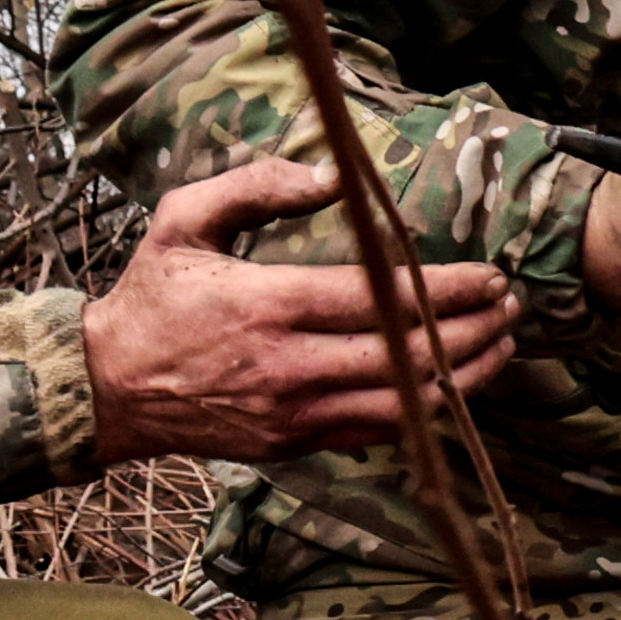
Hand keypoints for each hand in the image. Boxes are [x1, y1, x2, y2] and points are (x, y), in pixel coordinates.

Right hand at [83, 157, 514, 463]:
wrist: (108, 389)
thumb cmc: (149, 299)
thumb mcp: (181, 222)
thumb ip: (254, 188)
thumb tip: (330, 176)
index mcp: (266, 306)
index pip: (378, 299)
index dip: (444, 291)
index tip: (489, 277)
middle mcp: (287, 367)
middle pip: (405, 356)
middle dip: (472, 332)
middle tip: (512, 306)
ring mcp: (293, 413)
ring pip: (402, 404)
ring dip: (463, 378)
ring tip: (502, 346)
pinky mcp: (294, 443)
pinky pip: (376, 431)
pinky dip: (424, 410)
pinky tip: (454, 384)